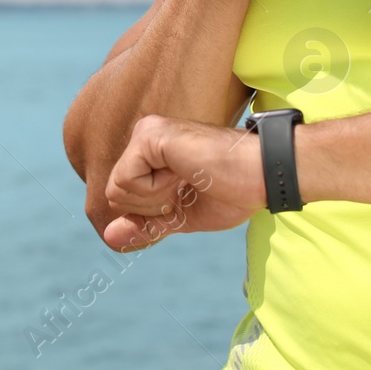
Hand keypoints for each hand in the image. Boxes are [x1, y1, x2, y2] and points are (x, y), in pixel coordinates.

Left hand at [100, 114, 265, 251]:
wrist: (262, 175)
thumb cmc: (232, 192)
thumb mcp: (182, 216)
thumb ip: (146, 225)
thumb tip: (108, 237)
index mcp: (151, 152)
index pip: (122, 198)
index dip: (151, 213)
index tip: (185, 197)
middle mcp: (144, 136)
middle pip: (115, 195)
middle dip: (151, 208)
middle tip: (188, 188)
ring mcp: (146, 132)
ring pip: (117, 190)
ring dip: (156, 200)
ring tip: (188, 179)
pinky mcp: (150, 136)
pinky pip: (125, 182)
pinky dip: (155, 192)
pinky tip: (184, 174)